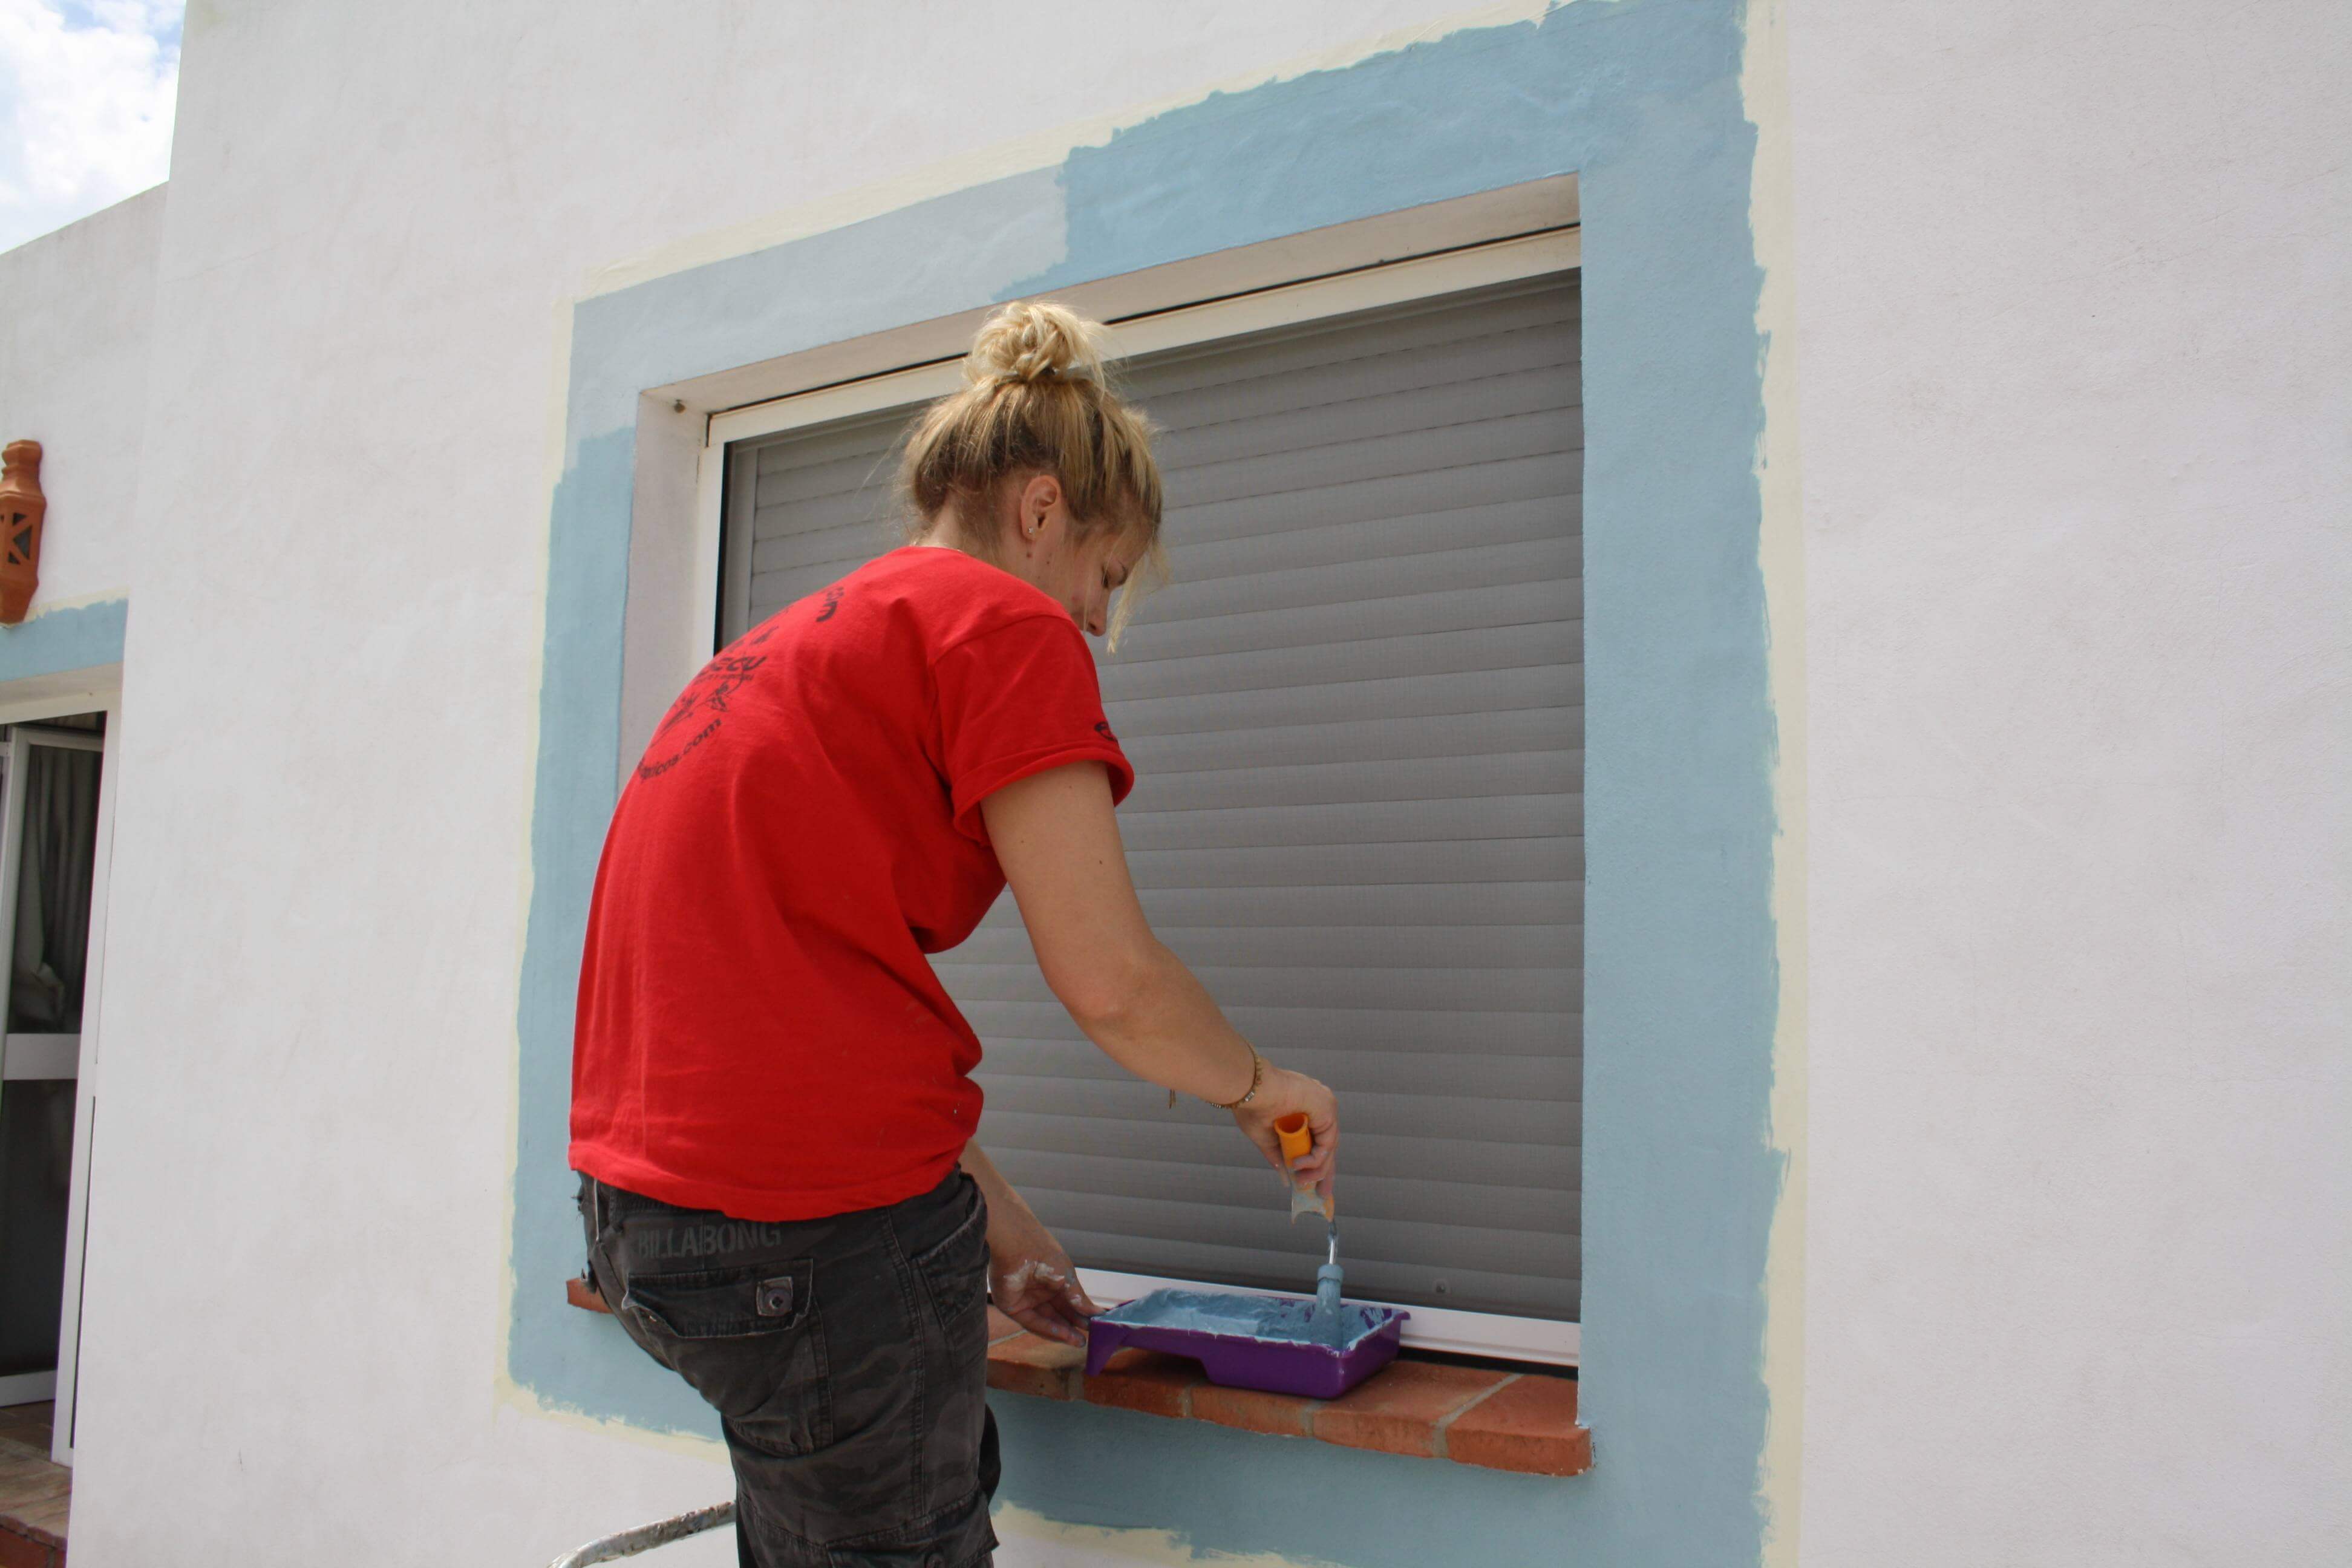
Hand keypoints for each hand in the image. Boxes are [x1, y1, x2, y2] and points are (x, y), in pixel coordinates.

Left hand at [985, 1204, 1100, 1347]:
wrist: (1017, 1246)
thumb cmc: (1044, 1254)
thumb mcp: (1067, 1278)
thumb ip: (1079, 1298)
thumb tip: (1098, 1314)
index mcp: (1052, 1279)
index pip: (1067, 1302)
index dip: (1080, 1314)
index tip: (1095, 1326)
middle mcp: (1038, 1291)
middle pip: (1057, 1314)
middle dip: (1072, 1327)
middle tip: (1088, 1340)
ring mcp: (1025, 1299)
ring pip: (1046, 1321)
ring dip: (1062, 1332)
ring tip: (1079, 1341)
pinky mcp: (1012, 1306)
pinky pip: (1032, 1321)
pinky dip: (1048, 1329)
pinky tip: (1063, 1334)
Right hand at [1233, 1065, 1338, 1201]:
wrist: (1252, 1089)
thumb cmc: (1253, 1107)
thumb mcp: (1266, 1139)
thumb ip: (1279, 1157)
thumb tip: (1287, 1180)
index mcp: (1305, 1112)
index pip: (1317, 1142)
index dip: (1316, 1164)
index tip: (1313, 1184)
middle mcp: (1319, 1109)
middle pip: (1328, 1147)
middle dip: (1324, 1173)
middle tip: (1322, 1194)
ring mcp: (1325, 1108)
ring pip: (1328, 1148)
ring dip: (1316, 1170)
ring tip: (1301, 1182)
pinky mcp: (1328, 1109)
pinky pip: (1327, 1144)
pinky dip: (1315, 1159)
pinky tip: (1298, 1166)